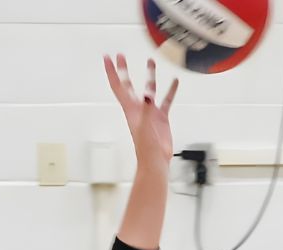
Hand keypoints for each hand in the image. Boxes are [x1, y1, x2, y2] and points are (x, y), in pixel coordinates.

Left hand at [104, 53, 177, 173]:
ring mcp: (149, 112)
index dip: (112, 71)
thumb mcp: (145, 126)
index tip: (108, 57)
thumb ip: (146, 109)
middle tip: (121, 55)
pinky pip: (166, 100)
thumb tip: (147, 94)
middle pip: (128, 84)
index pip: (118, 85)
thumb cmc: (147, 148)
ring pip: (149, 89)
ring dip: (149, 75)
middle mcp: (138, 108)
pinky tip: (174, 81)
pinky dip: (170, 90)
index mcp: (130, 108)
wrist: (156, 160)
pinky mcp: (161, 117)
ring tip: (150, 61)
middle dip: (123, 70)